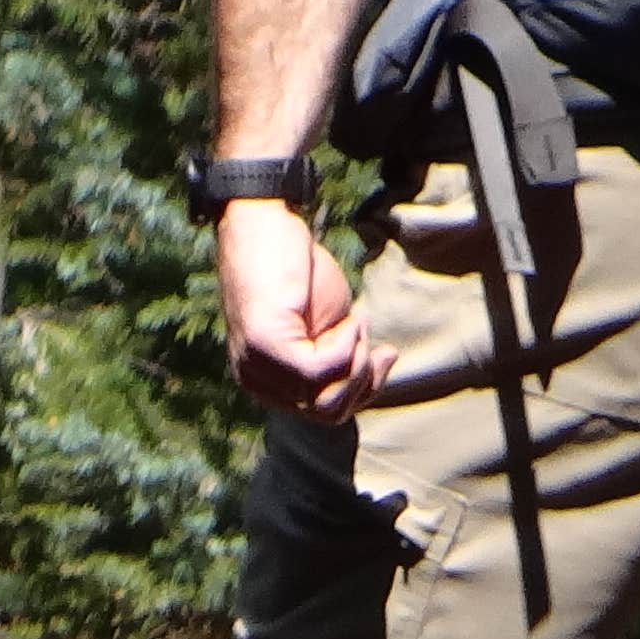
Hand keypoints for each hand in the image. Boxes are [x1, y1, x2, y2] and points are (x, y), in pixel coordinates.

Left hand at [217, 199, 383, 416]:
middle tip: (381, 347)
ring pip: (325, 399)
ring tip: (356, 324)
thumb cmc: (296, 269)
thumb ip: (337, 363)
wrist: (266, 224)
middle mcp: (255, 380)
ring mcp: (255, 366)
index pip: (324, 412)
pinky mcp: (264, 346)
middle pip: (327, 413)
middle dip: (365, 383)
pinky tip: (349, 318)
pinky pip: (319, 370)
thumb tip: (368, 386)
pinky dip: (346, 345)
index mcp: (267, 381)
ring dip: (356, 362)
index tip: (384, 355)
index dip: (362, 390)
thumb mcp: (326, 327)